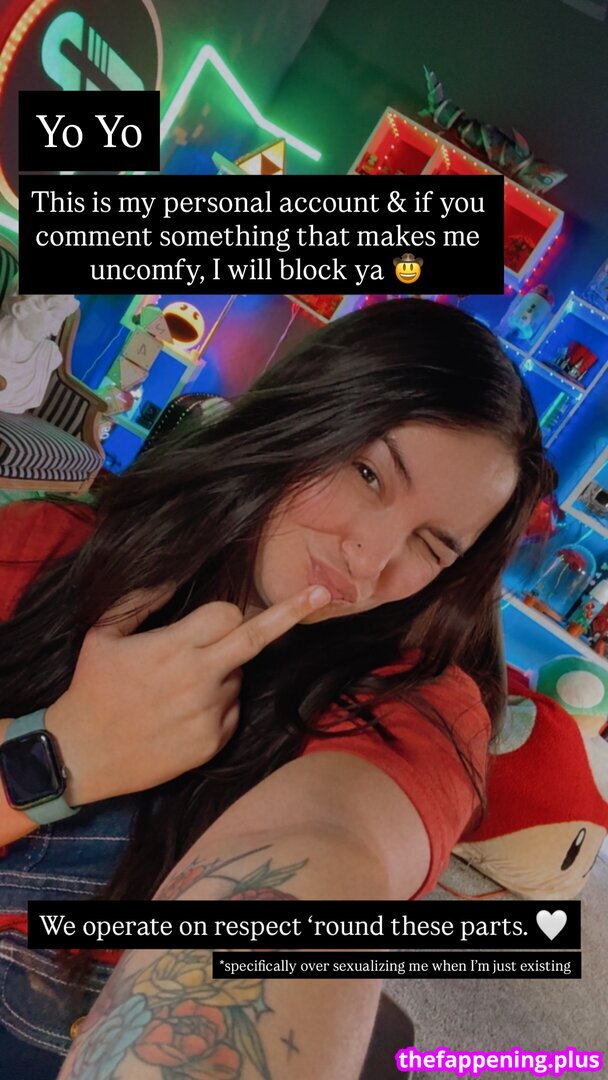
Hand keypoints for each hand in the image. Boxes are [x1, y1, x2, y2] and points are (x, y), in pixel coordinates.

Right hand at [46, 584, 330, 805]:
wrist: (82, 754)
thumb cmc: (92, 687)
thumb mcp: (103, 634)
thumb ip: (141, 599)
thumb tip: (175, 570)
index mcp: (173, 647)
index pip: (228, 614)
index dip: (223, 612)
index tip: (221, 615)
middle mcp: (198, 679)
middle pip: (256, 638)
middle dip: (292, 612)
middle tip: (323, 593)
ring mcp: (208, 714)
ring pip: (237, 676)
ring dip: (220, 673)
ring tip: (176, 688)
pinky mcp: (212, 743)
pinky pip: (231, 710)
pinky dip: (217, 705)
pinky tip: (181, 712)